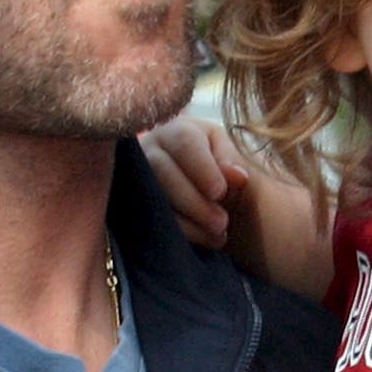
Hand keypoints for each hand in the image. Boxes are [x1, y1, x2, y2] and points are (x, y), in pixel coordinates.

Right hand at [140, 117, 247, 249]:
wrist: (214, 203)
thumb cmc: (226, 174)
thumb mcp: (236, 161)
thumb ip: (236, 165)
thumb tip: (237, 177)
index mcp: (179, 130)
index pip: (184, 141)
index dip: (202, 168)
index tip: (220, 192)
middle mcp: (150, 149)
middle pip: (161, 169)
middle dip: (194, 200)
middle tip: (221, 222)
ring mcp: (136, 178)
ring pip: (150, 197)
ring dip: (186, 221)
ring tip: (217, 234)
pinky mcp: (133, 206)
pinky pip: (146, 220)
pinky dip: (179, 233)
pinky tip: (203, 240)